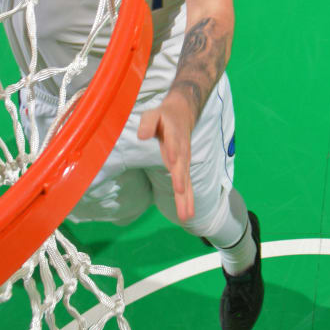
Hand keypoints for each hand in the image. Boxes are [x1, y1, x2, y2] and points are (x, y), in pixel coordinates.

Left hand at [137, 91, 196, 219]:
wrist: (182, 114)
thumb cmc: (163, 116)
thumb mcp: (153, 114)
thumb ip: (147, 123)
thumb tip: (141, 135)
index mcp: (173, 136)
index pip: (173, 145)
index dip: (173, 153)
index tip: (172, 163)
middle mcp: (181, 151)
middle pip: (181, 168)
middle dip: (181, 182)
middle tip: (180, 194)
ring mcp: (184, 161)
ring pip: (186, 181)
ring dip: (186, 198)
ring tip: (186, 215)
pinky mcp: (184, 168)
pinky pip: (187, 186)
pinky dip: (188, 200)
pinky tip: (188, 214)